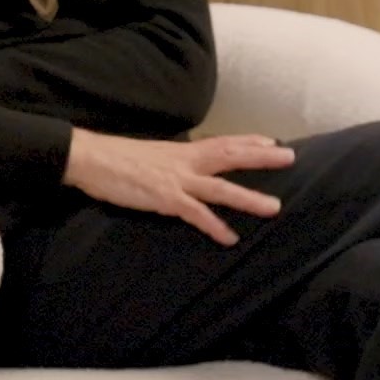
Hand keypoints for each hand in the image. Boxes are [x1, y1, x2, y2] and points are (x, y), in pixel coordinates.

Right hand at [65, 128, 296, 245]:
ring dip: (249, 198)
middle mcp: (185, 162)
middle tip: (289, 157)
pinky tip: (230, 238)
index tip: (272, 140)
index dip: (248, 141)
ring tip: (274, 208)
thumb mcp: (154, 156)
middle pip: (230, 156)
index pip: (222, 141)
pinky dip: (214, 225)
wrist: (91, 158)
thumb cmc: (118, 159)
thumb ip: (174, 162)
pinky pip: (195, 214)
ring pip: (221, 188)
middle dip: (261, 157)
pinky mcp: (165, 198)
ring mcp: (176, 180)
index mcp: (182, 151)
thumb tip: (186, 167)